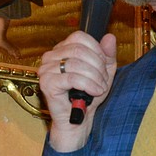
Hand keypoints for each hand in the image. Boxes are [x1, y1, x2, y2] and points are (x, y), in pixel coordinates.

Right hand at [38, 31, 117, 151]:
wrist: (79, 118)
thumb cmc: (88, 95)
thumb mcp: (103, 72)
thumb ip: (107, 54)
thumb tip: (109, 37)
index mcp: (61, 50)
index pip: (79, 37)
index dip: (96, 50)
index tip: (103, 66)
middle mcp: (50, 57)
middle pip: (78, 50)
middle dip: (97, 66)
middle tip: (103, 80)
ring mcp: (46, 70)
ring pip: (76, 64)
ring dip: (94, 77)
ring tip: (100, 88)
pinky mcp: (47, 83)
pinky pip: (72, 78)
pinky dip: (88, 85)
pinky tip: (95, 92)